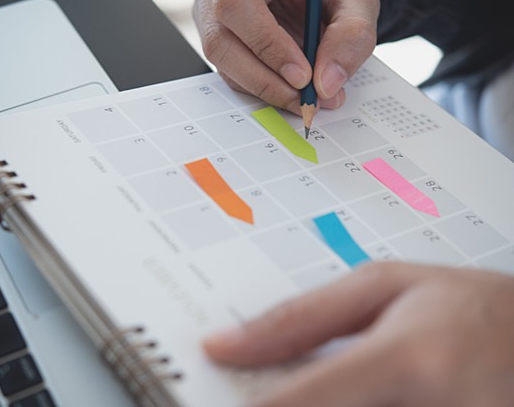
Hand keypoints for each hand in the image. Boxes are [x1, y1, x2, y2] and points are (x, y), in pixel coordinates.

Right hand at [193, 0, 378, 114]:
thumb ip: (350, 35)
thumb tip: (326, 84)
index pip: (238, 1)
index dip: (266, 44)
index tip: (301, 76)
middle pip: (220, 39)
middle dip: (264, 79)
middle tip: (304, 99)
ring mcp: (210, 10)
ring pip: (222, 61)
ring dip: (263, 88)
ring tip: (303, 98)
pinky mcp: (218, 36)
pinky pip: (230, 70)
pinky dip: (260, 86)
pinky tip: (289, 90)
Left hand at [203, 262, 513, 405]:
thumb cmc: (472, 308)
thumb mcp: (386, 286)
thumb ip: (303, 318)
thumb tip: (226, 344)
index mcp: (408, 361)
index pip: (299, 402)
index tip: (207, 400)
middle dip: (275, 406)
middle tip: (258, 384)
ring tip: (328, 379)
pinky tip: (345, 393)